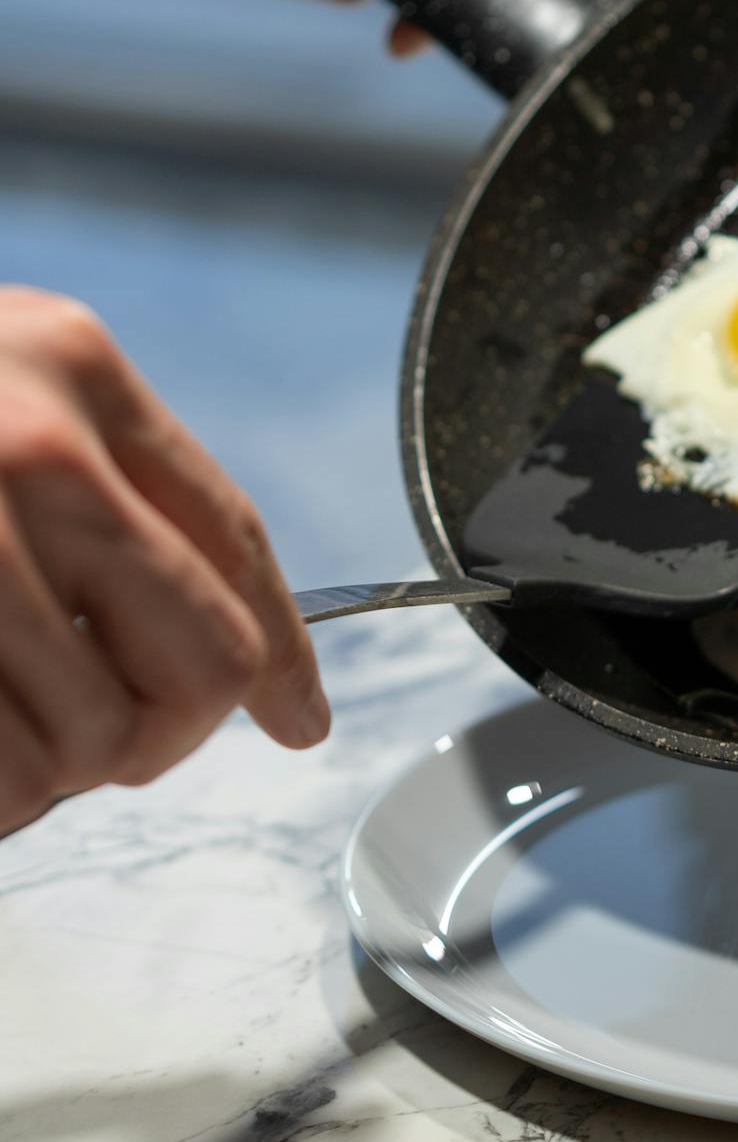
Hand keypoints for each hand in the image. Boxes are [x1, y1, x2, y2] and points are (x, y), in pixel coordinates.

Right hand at [0, 288, 326, 836]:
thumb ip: (91, 478)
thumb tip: (212, 651)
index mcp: (74, 369)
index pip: (231, 538)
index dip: (285, 652)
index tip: (302, 720)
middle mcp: (33, 446)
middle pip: (198, 659)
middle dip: (161, 733)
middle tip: (101, 742)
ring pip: (90, 736)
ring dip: (45, 771)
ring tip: (0, 727)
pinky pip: (0, 772)